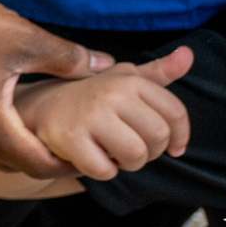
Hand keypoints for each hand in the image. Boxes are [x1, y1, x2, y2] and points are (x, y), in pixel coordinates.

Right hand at [0, 0, 113, 177]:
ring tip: (45, 140)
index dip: (68, 166)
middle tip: (77, 150)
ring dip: (19, 155)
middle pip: (14, 166)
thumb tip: (105, 65)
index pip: (36, 164)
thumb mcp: (24, 40)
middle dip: (46, 162)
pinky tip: (8, 124)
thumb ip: (68, 58)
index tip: (93, 159)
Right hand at [11, 46, 193, 180]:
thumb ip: (158, 72)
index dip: (179, 136)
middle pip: (157, 137)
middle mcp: (111, 93)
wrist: (37, 107)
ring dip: (128, 164)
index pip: (174, 113)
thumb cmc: (89, 95)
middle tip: (133, 148)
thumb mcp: (123, 78)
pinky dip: (102, 171)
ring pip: (135, 155)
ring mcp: (90, 115)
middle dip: (150, 152)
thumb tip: (188, 55)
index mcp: (128, 79)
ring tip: (114, 153)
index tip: (173, 147)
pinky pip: (105, 170)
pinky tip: (92, 157)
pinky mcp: (69, 138)